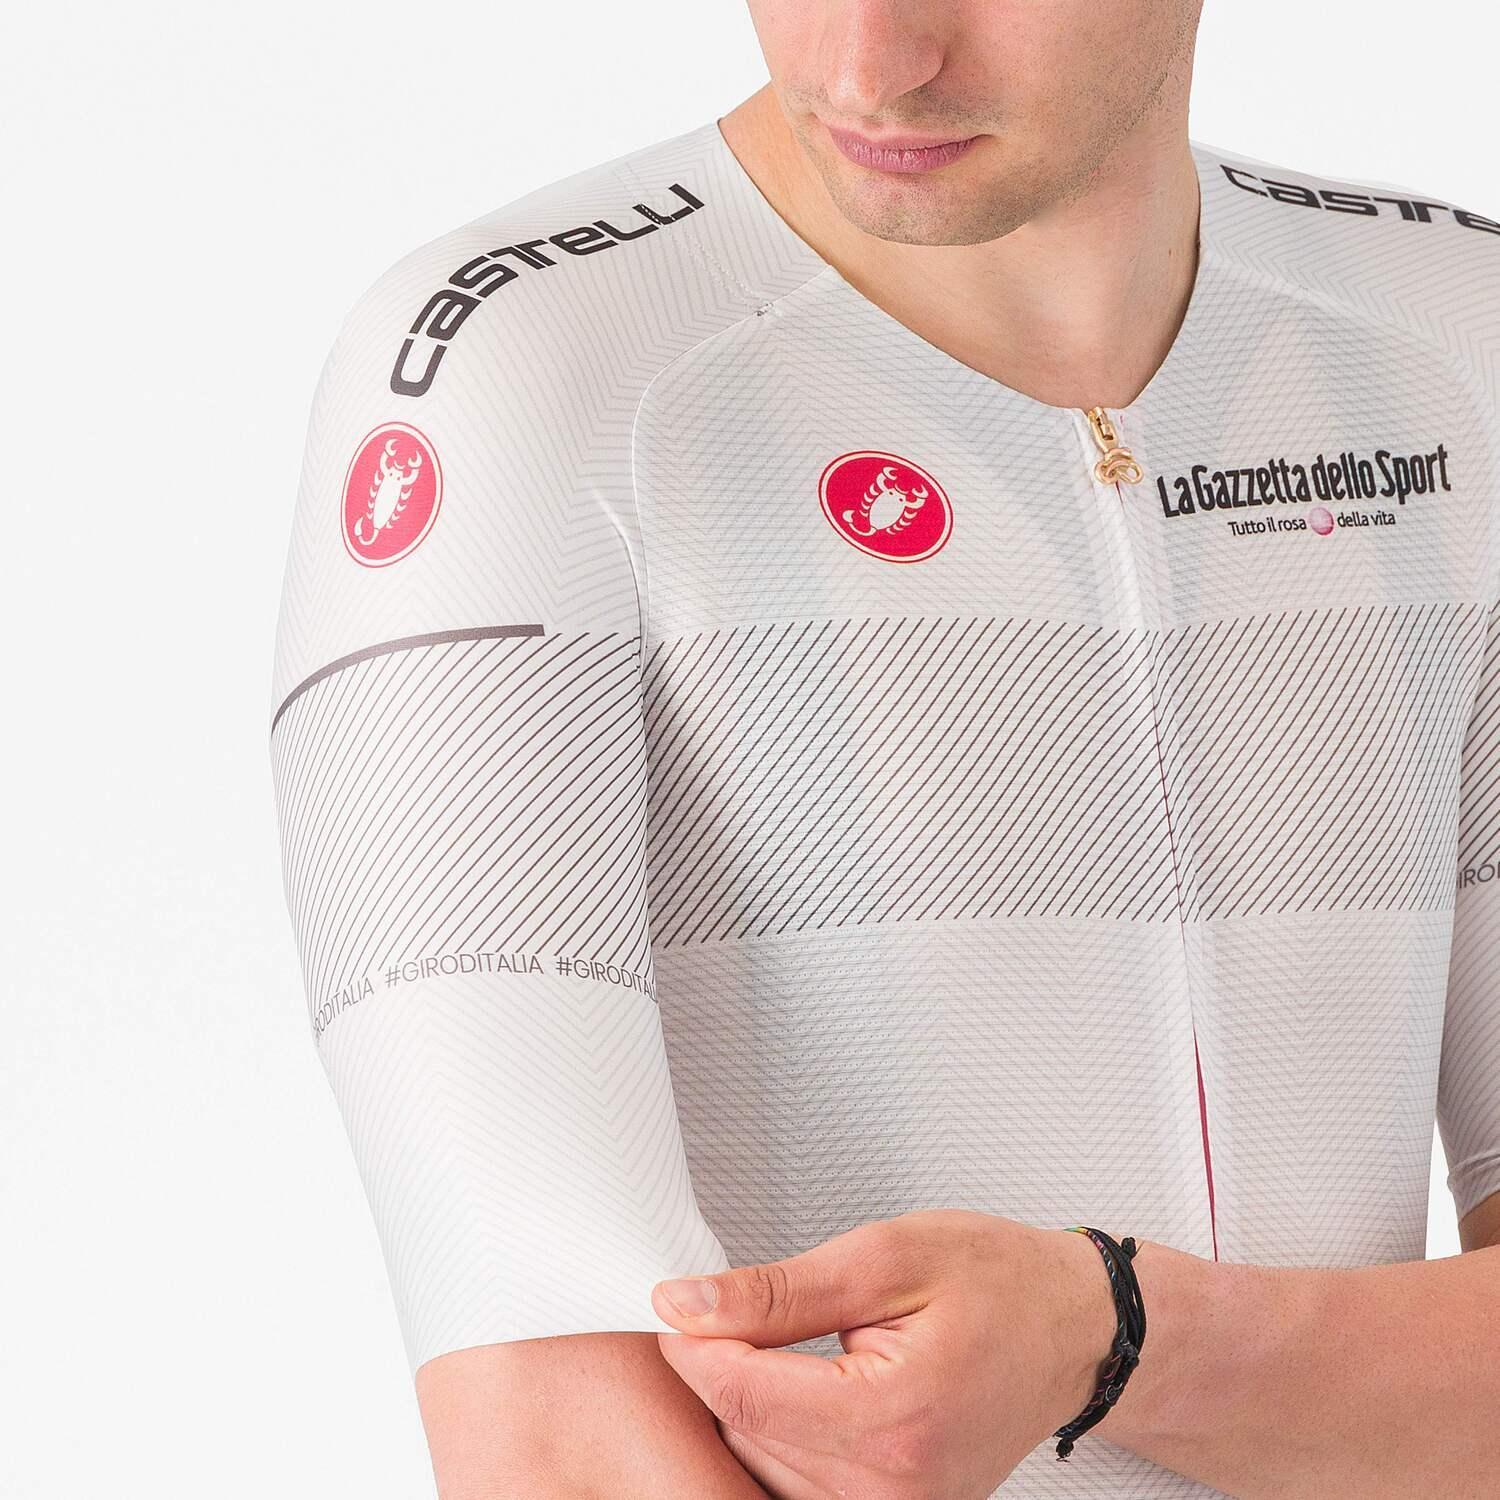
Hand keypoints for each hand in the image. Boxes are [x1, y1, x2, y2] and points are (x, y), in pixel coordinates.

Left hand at [650, 1210, 1118, 1499]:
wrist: (1073, 1328)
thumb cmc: (998, 1282)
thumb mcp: (886, 1256)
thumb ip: (780, 1290)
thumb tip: (689, 1304)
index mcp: (895, 1415)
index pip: (743, 1395)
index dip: (692, 1345)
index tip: (678, 1303)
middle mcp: (898, 1487)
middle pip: (746, 1435)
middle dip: (723, 1369)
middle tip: (735, 1309)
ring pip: (763, 1464)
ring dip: (753, 1403)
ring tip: (783, 1343)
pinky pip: (801, 1483)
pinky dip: (784, 1432)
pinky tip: (803, 1386)